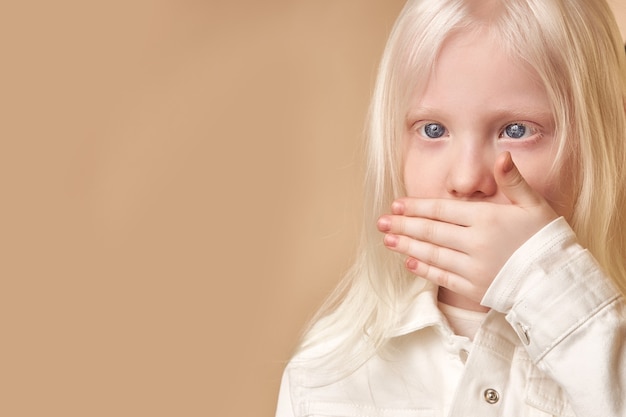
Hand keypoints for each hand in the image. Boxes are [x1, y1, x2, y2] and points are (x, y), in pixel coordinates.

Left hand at [377, 152, 558, 303]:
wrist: (558, 282)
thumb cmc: (546, 239)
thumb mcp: (534, 205)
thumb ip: (514, 181)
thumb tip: (502, 155)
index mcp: (487, 220)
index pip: (443, 210)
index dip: (417, 207)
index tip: (396, 205)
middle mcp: (475, 243)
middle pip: (431, 232)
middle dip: (403, 226)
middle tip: (380, 222)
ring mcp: (473, 268)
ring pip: (432, 254)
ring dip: (407, 246)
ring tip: (387, 240)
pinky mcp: (474, 288)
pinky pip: (443, 277)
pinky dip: (424, 269)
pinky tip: (409, 262)